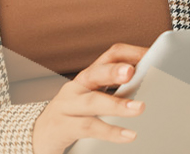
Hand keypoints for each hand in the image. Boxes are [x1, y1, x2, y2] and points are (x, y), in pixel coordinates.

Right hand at [31, 42, 148, 153]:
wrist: (38, 134)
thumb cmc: (71, 115)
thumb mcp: (91, 99)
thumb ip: (114, 92)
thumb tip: (149, 89)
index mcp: (88, 77)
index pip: (109, 56)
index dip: (130, 53)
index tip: (151, 56)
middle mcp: (77, 86)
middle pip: (95, 73)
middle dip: (114, 71)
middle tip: (133, 71)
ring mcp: (68, 105)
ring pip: (92, 101)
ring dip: (116, 104)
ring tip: (140, 108)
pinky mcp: (62, 126)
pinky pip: (88, 127)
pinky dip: (110, 131)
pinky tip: (128, 134)